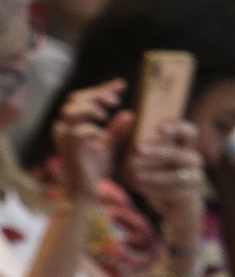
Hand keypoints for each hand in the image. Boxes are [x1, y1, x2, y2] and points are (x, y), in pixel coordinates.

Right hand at [53, 83, 132, 204]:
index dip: (102, 89)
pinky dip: (90, 129)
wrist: (84, 192)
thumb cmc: (93, 170)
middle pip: (75, 99)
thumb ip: (116, 130)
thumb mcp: (108, 146)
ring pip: (71, 111)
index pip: (84, 98)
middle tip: (116, 100)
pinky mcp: (67, 149)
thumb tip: (129, 113)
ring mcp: (63, 137)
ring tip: (106, 115)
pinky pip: (76, 131)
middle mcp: (64, 127)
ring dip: (90, 108)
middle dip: (97, 95)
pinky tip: (100, 135)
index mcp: (72, 124)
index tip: (122, 84)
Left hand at [126, 118, 204, 260]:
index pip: (190, 131)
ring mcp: (195, 179)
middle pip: (181, 154)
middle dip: (160, 152)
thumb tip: (127, 118)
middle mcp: (194, 161)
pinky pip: (175, 193)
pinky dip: (155, 191)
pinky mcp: (191, 197)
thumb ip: (143, 143)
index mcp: (185, 147)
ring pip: (177, 176)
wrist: (176, 209)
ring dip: (155, 175)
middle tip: (138, 150)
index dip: (177, 127)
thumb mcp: (151, 159)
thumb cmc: (159, 178)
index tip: (158, 129)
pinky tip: (139, 188)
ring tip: (135, 174)